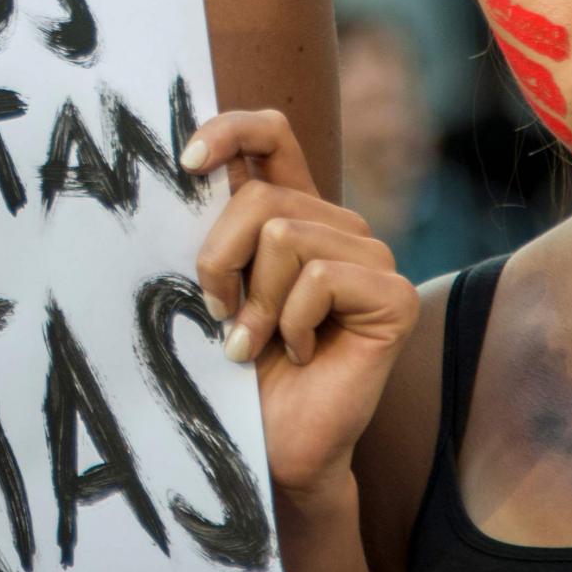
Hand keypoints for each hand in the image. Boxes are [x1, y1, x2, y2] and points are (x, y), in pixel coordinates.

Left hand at [185, 109, 417, 499]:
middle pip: (262, 195)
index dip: (230, 129)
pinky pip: (321, 277)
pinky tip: (300, 353)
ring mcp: (371, 256)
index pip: (270, 132)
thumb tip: (179, 167)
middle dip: (219, 258)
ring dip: (255, 302)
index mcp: (290, 208)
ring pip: (286, 235)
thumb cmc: (235, 365)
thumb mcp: (212, 282)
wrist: (273, 442)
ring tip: (254, 342)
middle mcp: (335, 223)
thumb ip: (210, 227)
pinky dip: (291, 322)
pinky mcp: (393, 295)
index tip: (184, 163)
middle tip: (219, 314)